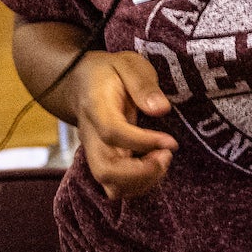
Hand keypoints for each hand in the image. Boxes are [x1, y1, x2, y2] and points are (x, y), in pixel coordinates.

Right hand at [68, 50, 177, 200]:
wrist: (80, 83)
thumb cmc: (109, 73)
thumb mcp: (128, 64)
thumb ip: (143, 84)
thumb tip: (162, 109)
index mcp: (96, 108)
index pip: (113, 133)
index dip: (143, 142)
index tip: (170, 142)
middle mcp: (92, 137)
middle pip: (105, 170)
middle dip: (141, 173)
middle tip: (166, 155)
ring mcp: (95, 153)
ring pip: (111, 185)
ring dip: (142, 182)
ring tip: (163, 159)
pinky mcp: (104, 162)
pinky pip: (117, 187)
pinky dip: (140, 185)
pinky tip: (155, 165)